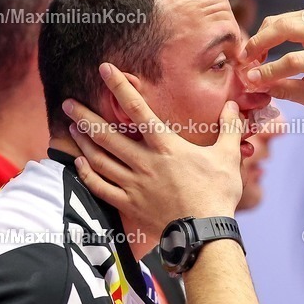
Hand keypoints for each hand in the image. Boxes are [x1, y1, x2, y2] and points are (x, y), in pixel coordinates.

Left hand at [62, 63, 243, 234]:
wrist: (205, 233)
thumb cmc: (218, 194)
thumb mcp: (228, 157)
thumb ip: (229, 128)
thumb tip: (234, 106)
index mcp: (166, 147)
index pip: (138, 109)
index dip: (120, 87)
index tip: (105, 70)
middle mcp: (144, 162)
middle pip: (106, 135)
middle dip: (85, 116)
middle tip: (69, 103)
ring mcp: (134, 185)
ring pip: (98, 159)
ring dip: (83, 142)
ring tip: (72, 128)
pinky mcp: (130, 205)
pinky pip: (100, 188)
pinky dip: (87, 174)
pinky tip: (79, 163)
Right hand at [241, 8, 303, 113]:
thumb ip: (287, 91)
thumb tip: (255, 84)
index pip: (293, 60)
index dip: (268, 71)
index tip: (249, 79)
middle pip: (285, 29)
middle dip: (259, 43)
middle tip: (243, 60)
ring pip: (282, 19)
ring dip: (261, 35)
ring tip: (252, 57)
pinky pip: (285, 18)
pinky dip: (269, 31)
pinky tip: (263, 48)